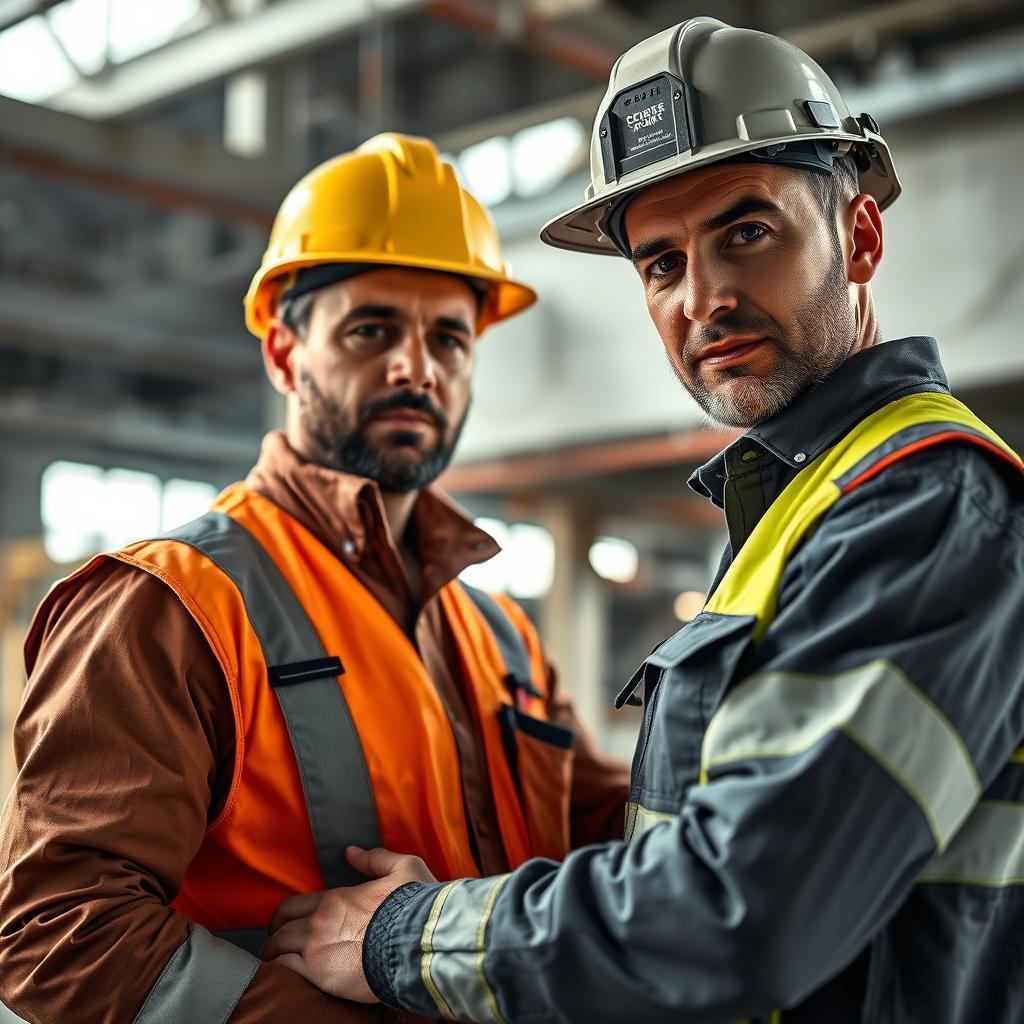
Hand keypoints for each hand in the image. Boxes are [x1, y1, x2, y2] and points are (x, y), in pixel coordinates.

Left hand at [261, 845, 437, 1001]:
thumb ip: (374, 859)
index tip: (279, 925)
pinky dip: (282, 975)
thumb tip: (351, 852)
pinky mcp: (322, 977)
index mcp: (335, 899)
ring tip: (276, 966)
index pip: (292, 906)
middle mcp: (320, 922)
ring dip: (274, 958)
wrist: (420, 940)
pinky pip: (287, 974)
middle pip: (280, 930)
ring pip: (279, 952)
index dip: (281, 917)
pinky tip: (284, 980)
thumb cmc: (415, 905)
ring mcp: (317, 950)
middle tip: (273, 946)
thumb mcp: (403, 868)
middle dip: (273, 938)